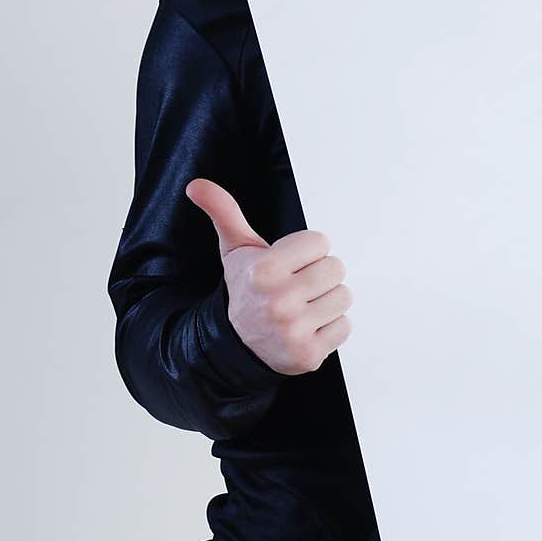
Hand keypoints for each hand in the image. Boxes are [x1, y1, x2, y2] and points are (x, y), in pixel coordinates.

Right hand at [184, 178, 352, 373]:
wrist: (237, 342)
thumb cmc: (245, 289)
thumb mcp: (235, 249)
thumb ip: (223, 211)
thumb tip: (196, 186)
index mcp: (264, 270)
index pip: (321, 242)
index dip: (307, 251)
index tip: (290, 263)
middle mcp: (279, 301)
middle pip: (336, 268)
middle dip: (319, 274)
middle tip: (297, 285)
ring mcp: (294, 331)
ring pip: (343, 297)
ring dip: (327, 301)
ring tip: (303, 305)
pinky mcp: (308, 354)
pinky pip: (345, 326)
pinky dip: (330, 327)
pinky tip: (307, 326)